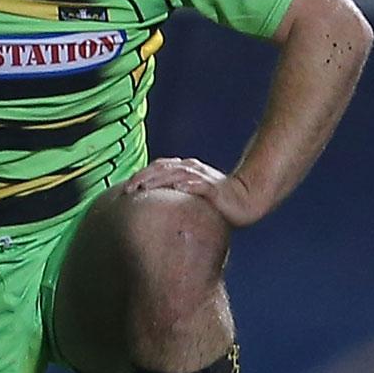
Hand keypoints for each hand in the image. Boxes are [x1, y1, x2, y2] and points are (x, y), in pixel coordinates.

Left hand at [121, 156, 262, 227]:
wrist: (248, 199)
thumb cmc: (217, 200)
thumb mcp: (191, 194)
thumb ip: (174, 194)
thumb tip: (150, 205)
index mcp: (185, 168)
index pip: (158, 167)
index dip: (141, 174)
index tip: (125, 187)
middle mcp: (192, 169)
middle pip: (163, 168)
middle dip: (144, 177)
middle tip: (128, 188)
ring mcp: (204, 177)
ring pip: (177, 174)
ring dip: (160, 179)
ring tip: (144, 187)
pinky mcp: (215, 188)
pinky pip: (200, 184)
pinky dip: (188, 184)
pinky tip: (178, 188)